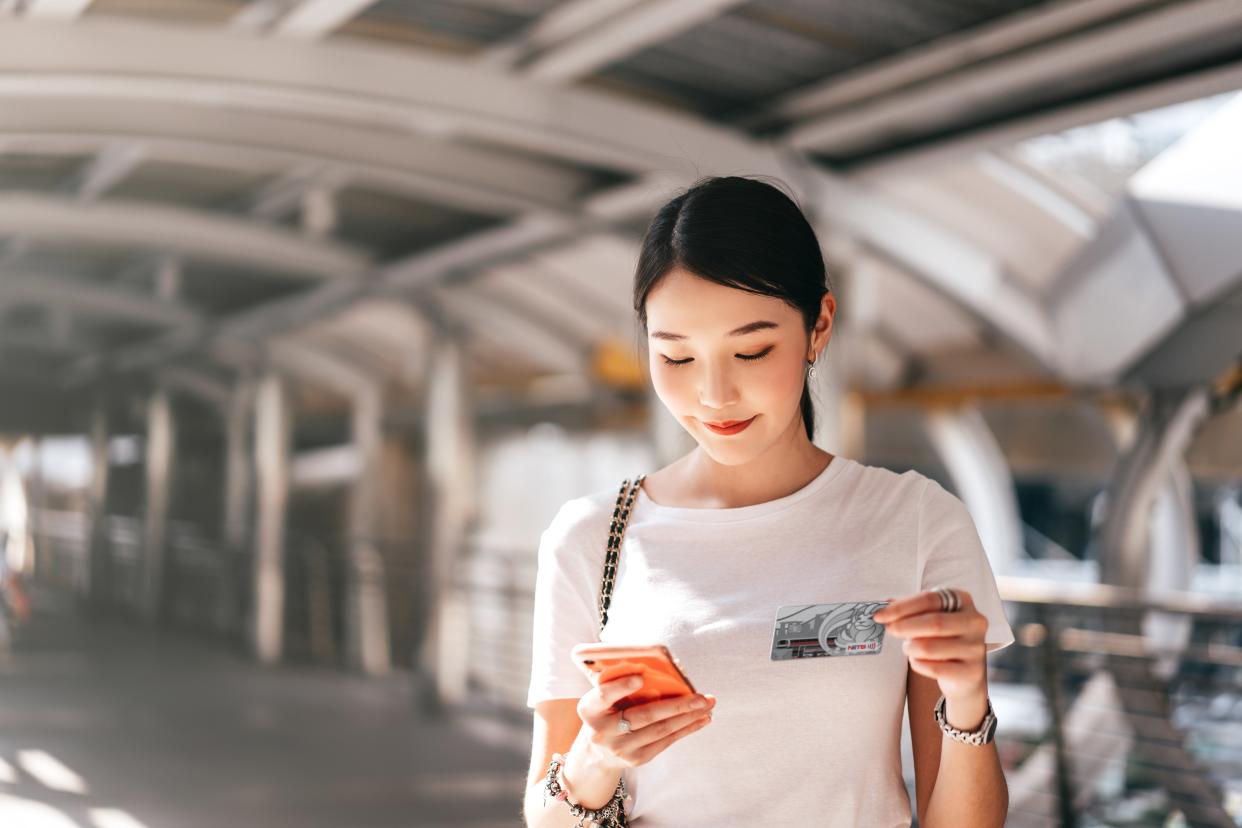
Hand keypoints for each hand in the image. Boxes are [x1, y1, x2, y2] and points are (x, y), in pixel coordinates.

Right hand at [573, 673, 715, 770]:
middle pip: (643, 716)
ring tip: (707, 704)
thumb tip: (658, 670)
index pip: (604, 696)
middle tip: (700, 696)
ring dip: (688, 716)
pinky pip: (666, 741)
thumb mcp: (602, 697)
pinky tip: (701, 719)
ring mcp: (621, 748)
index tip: (641, 677)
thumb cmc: (606, 711)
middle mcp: (603, 731)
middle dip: (676, 705)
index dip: (621, 687)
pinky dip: (686, 729)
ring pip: (660, 730)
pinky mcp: (637, 758)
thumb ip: (619, 684)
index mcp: (590, 709)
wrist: (597, 751)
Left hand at [873, 589, 987, 702]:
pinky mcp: (972, 672)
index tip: (879, 616)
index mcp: (963, 600)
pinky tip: (916, 661)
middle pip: (934, 622)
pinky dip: (918, 664)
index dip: (902, 607)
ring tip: (908, 647)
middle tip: (889, 630)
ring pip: (931, 647)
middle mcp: (975, 621)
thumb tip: (882, 605)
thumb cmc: (941, 637)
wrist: (964, 672)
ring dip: (910, 648)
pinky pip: (936, 669)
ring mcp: (976, 648)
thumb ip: (908, 609)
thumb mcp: (928, 617)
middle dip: (904, 627)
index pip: (930, 599)